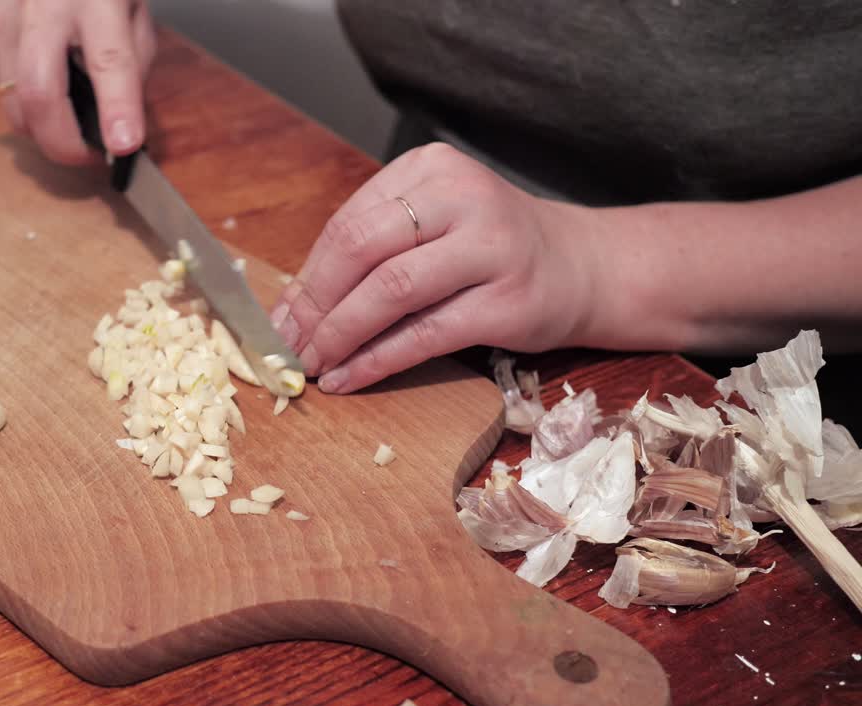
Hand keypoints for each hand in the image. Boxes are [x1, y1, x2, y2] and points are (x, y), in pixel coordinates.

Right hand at [0, 0, 156, 164]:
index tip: (122, 145)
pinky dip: (24, 109)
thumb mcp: (134, 19)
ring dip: (45, 131)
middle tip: (90, 156)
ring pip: (14, 106)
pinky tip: (43, 88)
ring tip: (70, 123)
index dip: (116, 108)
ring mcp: (3, 21)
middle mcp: (43, 7)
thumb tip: (117, 132)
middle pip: (39, 92)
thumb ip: (130, 72)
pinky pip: (0, 97)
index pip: (108, 60)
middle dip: (64, 142)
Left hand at [269, 143, 598, 393]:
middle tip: (288, 344)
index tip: (279, 318)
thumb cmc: (491, 251)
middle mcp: (462, 197)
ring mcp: (491, 247)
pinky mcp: (508, 301)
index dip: (307, 276)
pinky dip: (377, 360)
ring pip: (390, 291)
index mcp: (431, 169)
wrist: (584, 267)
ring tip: (312, 363)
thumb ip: (374, 251)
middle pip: (361, 249)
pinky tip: (348, 378)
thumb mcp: (434, 227)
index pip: (349, 222)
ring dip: (340, 334)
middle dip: (315, 304)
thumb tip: (295, 305)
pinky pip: (424, 334)